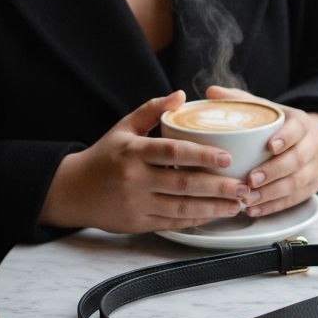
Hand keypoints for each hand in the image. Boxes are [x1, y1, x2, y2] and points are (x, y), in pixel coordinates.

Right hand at [39, 90, 250, 232]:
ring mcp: (136, 204)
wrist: (72, 191)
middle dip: (218, 187)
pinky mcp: (138, 223)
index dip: (202, 155)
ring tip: (238, 204)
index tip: (228, 157)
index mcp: (133, 151)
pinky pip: (173, 223)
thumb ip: (152, 110)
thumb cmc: (104, 155)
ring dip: (214, 208)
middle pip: (183, 184)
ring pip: (182, 208)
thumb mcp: (123, 127)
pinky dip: (197, 220)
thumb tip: (182, 94)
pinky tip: (215, 214)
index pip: (173, 152)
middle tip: (244, 186)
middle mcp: (134, 179)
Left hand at [206, 85, 317, 217]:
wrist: (311, 144)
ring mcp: (313, 169)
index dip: (286, 138)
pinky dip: (273, 207)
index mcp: (301, 123)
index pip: (297, 130)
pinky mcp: (309, 189)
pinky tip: (254, 210)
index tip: (269, 146)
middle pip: (297, 160)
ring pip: (296, 184)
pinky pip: (294, 200)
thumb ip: (240, 100)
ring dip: (271, 193)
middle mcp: (311, 146)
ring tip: (248, 198)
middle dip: (274, 171)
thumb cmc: (279, 126)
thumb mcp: (266, 109)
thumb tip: (211, 92)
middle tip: (250, 179)